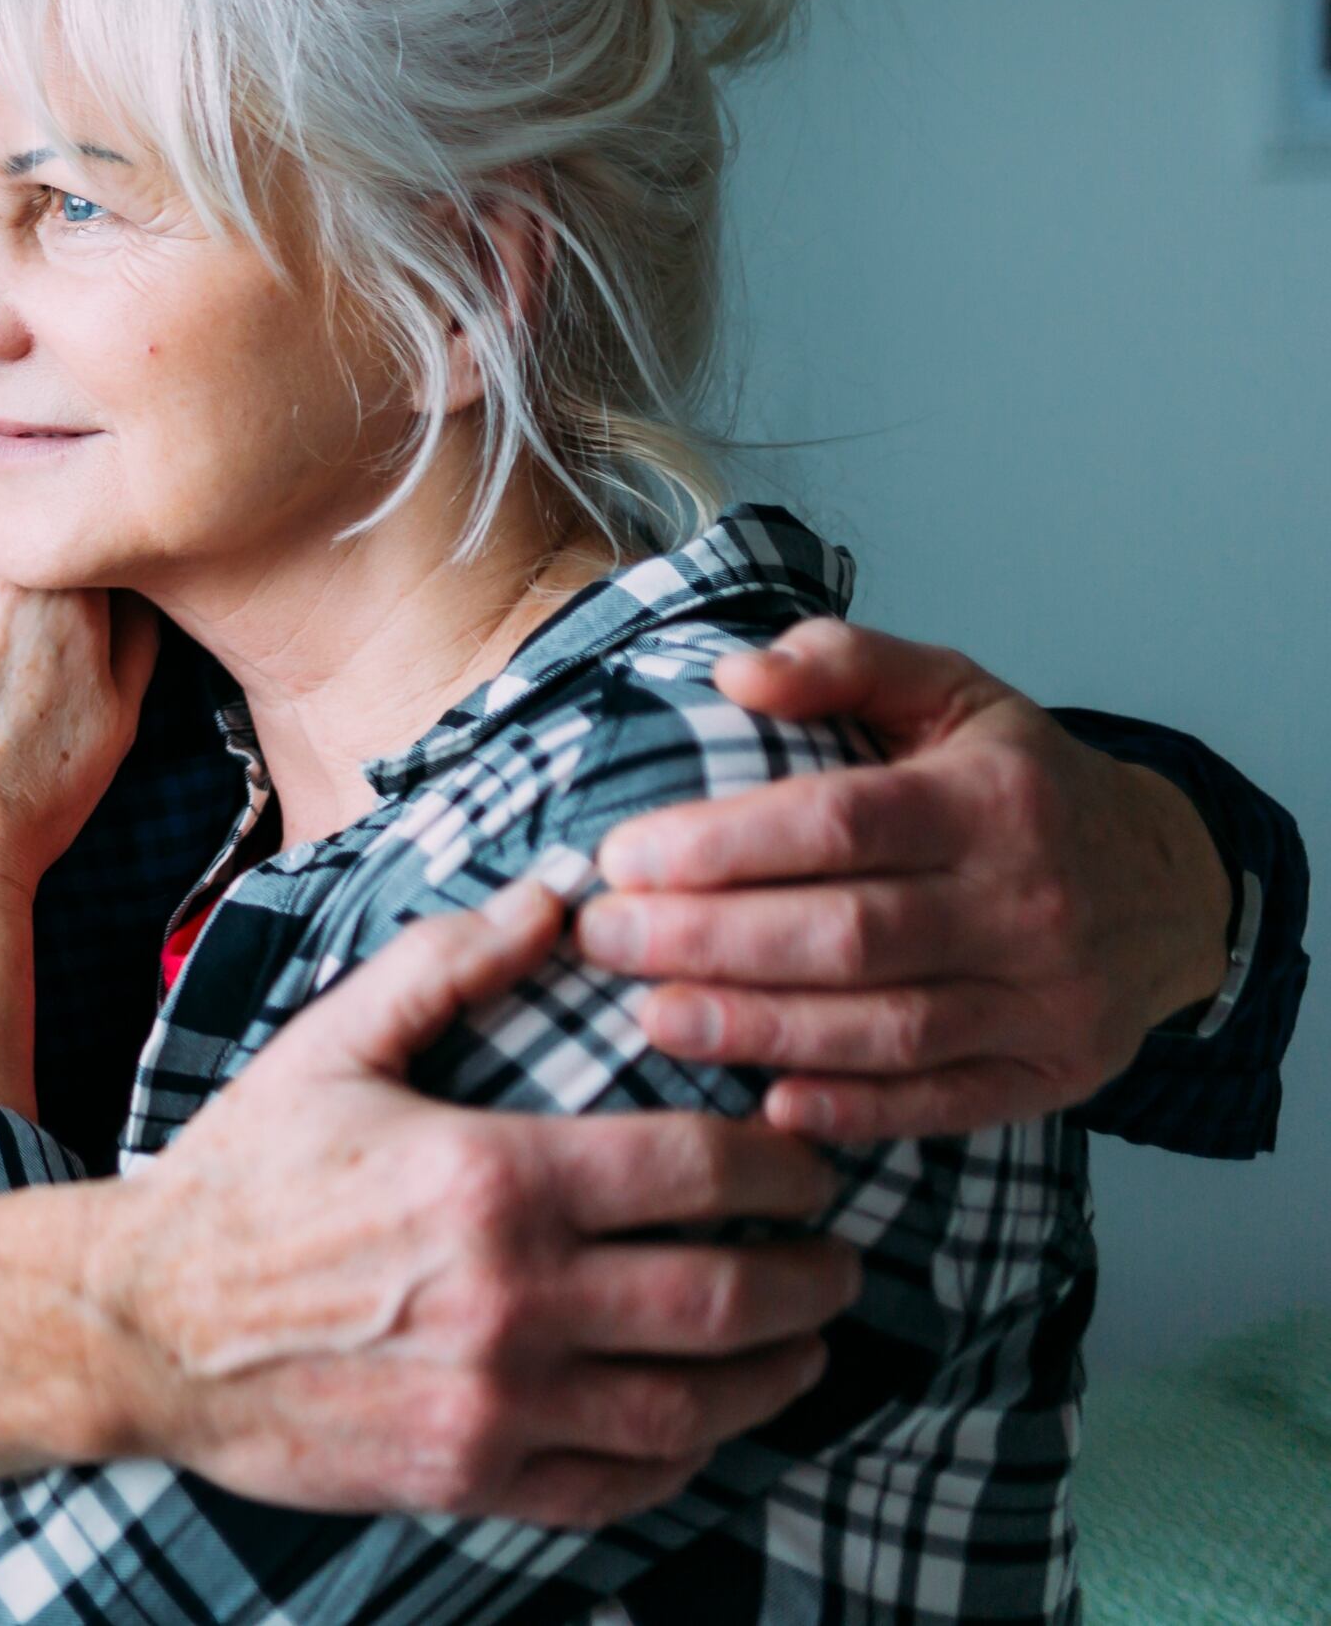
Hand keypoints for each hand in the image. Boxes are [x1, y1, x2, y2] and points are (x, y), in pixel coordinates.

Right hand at [100, 883, 856, 1528]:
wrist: (140, 1322)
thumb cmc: (242, 1174)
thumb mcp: (332, 1045)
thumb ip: (449, 965)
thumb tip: (559, 894)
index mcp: (490, 1177)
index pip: (698, 1171)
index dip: (784, 1167)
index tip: (807, 1165)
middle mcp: (511, 1298)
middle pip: (727, 1298)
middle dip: (811, 1278)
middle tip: (837, 1260)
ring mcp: (495, 1402)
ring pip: (695, 1403)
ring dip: (775, 1375)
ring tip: (802, 1345)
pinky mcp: (469, 1478)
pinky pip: (622, 1482)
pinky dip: (687, 1454)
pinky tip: (702, 1420)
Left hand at [580, 619, 1234, 1139]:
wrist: (1171, 883)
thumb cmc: (1019, 779)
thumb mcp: (948, 690)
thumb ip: (841, 662)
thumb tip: (734, 674)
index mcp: (992, 798)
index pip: (838, 823)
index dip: (719, 846)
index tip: (619, 859)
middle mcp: (1028, 900)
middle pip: (848, 934)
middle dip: (708, 943)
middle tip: (603, 943)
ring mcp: (1049, 997)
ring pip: (887, 1028)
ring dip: (759, 1031)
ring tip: (651, 1021)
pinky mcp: (1056, 1072)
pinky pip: (946, 1102)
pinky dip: (856, 1111)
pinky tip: (766, 1105)